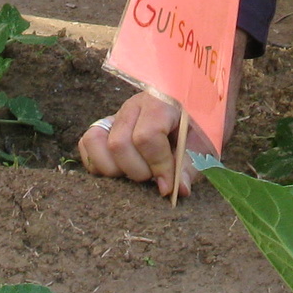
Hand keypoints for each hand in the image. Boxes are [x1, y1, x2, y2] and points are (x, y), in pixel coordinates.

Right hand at [77, 43, 244, 197]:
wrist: (197, 103)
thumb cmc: (203, 124)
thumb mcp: (206, 144)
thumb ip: (191, 166)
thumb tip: (179, 190)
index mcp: (162, 101)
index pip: (147, 136)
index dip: (157, 166)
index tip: (168, 186)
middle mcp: (134, 105)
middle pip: (119, 143)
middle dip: (137, 171)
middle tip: (154, 179)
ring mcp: (117, 114)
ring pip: (96, 142)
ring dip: (114, 169)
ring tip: (136, 174)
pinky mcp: (106, 125)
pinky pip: (87, 142)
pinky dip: (98, 162)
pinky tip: (120, 171)